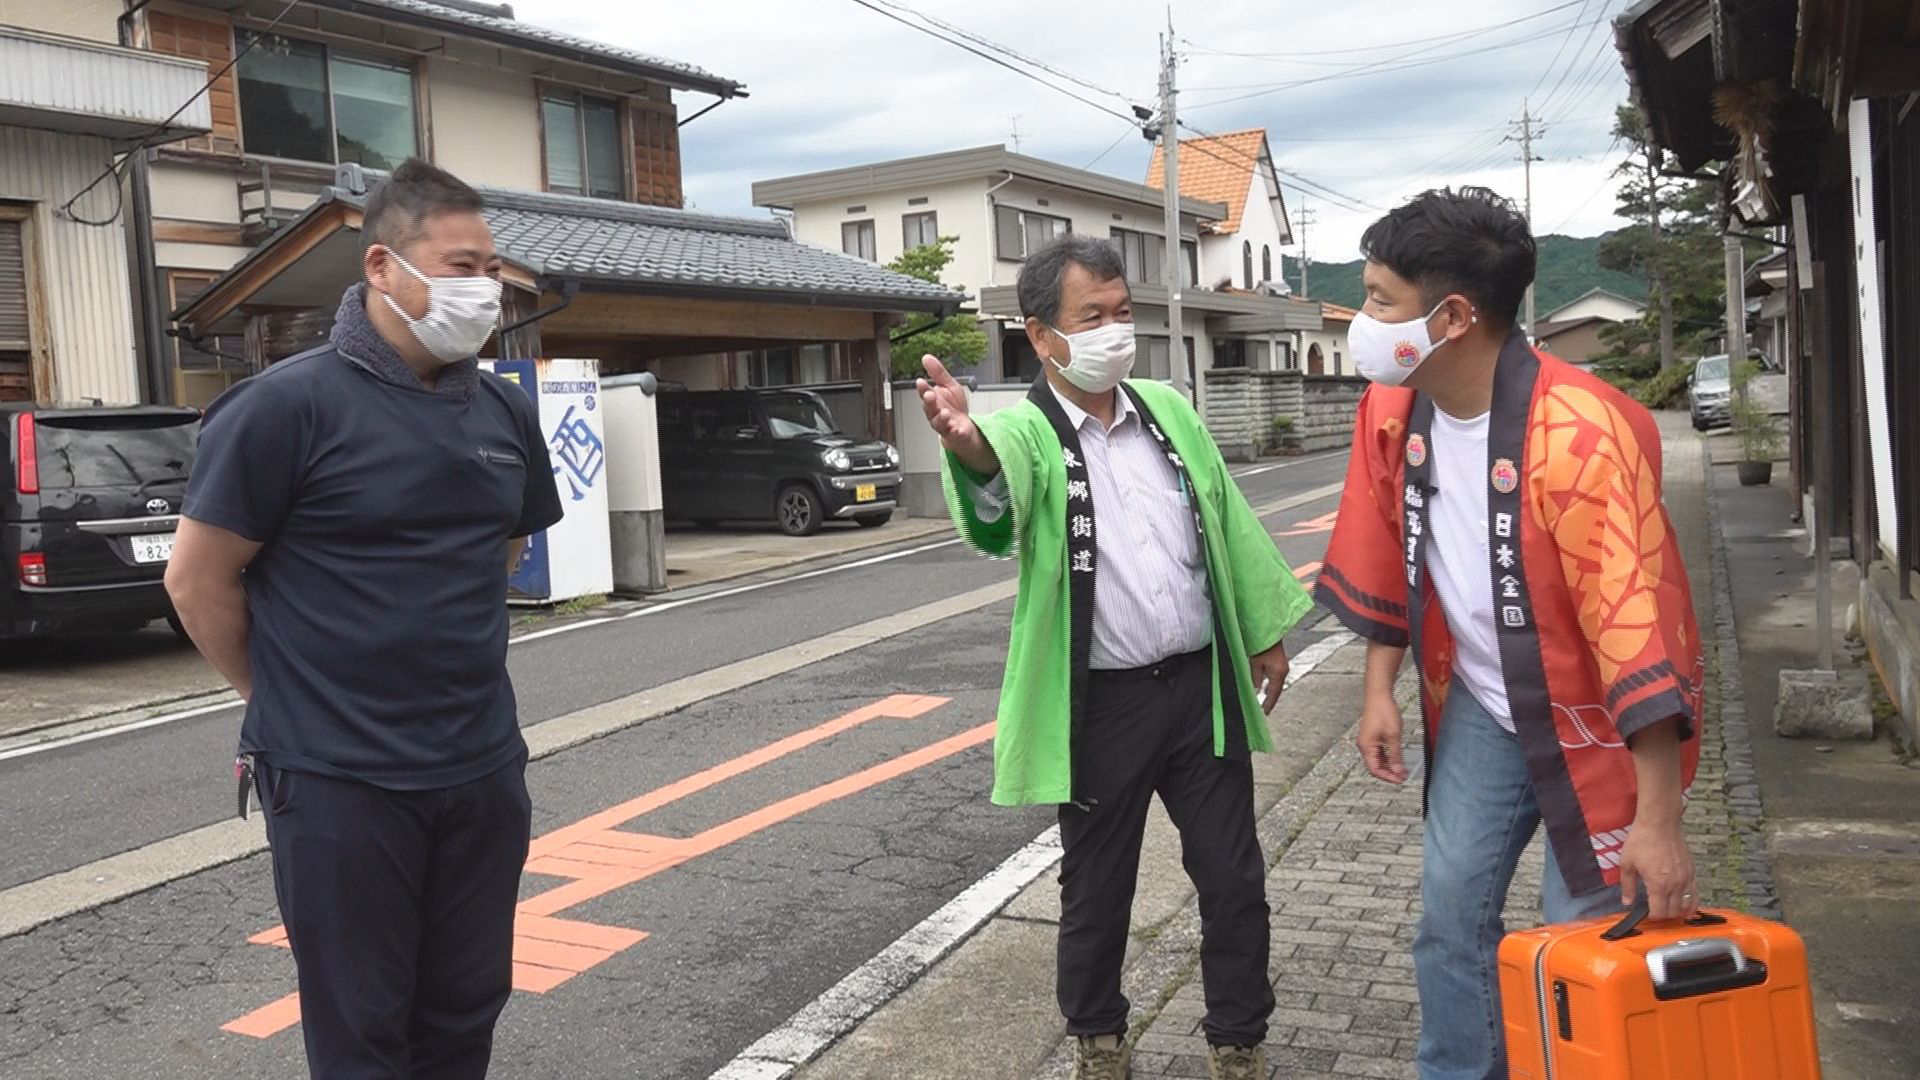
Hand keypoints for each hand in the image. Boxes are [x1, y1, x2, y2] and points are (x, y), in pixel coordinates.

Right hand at [916, 356, 995, 474]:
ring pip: (938, 422)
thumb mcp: (948, 385)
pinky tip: (956, 428)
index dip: (922, 388)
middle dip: (929, 402)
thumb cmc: (954, 406)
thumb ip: (938, 373)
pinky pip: (952, 433)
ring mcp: (944, 424)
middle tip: (930, 395)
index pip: (925, 393)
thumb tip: (926, 358)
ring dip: (941, 418)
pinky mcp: (954, 433)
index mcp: (933, 400)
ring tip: (944, 412)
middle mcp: (935, 413)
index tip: (921, 382)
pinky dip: (954, 432)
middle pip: (929, 408)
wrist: (963, 426)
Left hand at [1249, 641, 1289, 713]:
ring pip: (1277, 685)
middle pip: (1277, 690)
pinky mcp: (1281, 663)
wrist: (1268, 633)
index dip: (1269, 704)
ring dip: (1271, 693)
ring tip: (1265, 702)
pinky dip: (1272, 685)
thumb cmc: (1261, 646)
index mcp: (1278, 673)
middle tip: (1265, 710)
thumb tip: (1256, 691)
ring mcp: (1283, 667)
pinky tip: (1266, 688)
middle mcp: (1283, 672)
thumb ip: (1256, 679)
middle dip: (1271, 700)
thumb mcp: (1255, 664)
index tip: (1265, 712)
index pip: (1273, 693)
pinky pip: (1277, 678)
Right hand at [1357, 690, 1409, 784]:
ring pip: (1377, 760)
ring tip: (1402, 770)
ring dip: (1389, 766)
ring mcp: (1367, 741)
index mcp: (1366, 747)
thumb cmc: (1383, 712)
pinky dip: (1387, 758)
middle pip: (1375, 766)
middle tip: (1403, 777)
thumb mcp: (1393, 736)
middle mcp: (1364, 746)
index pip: (1375, 769)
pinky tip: (1397, 759)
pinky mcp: (1371, 737)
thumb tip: (1398, 770)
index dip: (1388, 777)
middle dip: (1389, 773)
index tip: (1400, 780)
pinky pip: (1378, 752)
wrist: (1378, 696)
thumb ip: (1395, 755)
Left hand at [1618, 818, 1696, 918]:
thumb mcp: (1627, 863)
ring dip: (1679, 911)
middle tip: (1657, 911)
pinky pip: (1695, 894)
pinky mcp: (1692, 872)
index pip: (1660, 912)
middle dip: (1665, 915)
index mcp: (1658, 884)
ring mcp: (1686, 878)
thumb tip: (1626, 902)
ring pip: (1687, 905)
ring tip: (1672, 912)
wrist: (1660, 823)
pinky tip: (1687, 906)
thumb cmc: (1641, 840)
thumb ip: (1627, 886)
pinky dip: (1692, 903)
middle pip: (1674, 911)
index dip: (1653, 917)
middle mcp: (1675, 884)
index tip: (1648, 914)